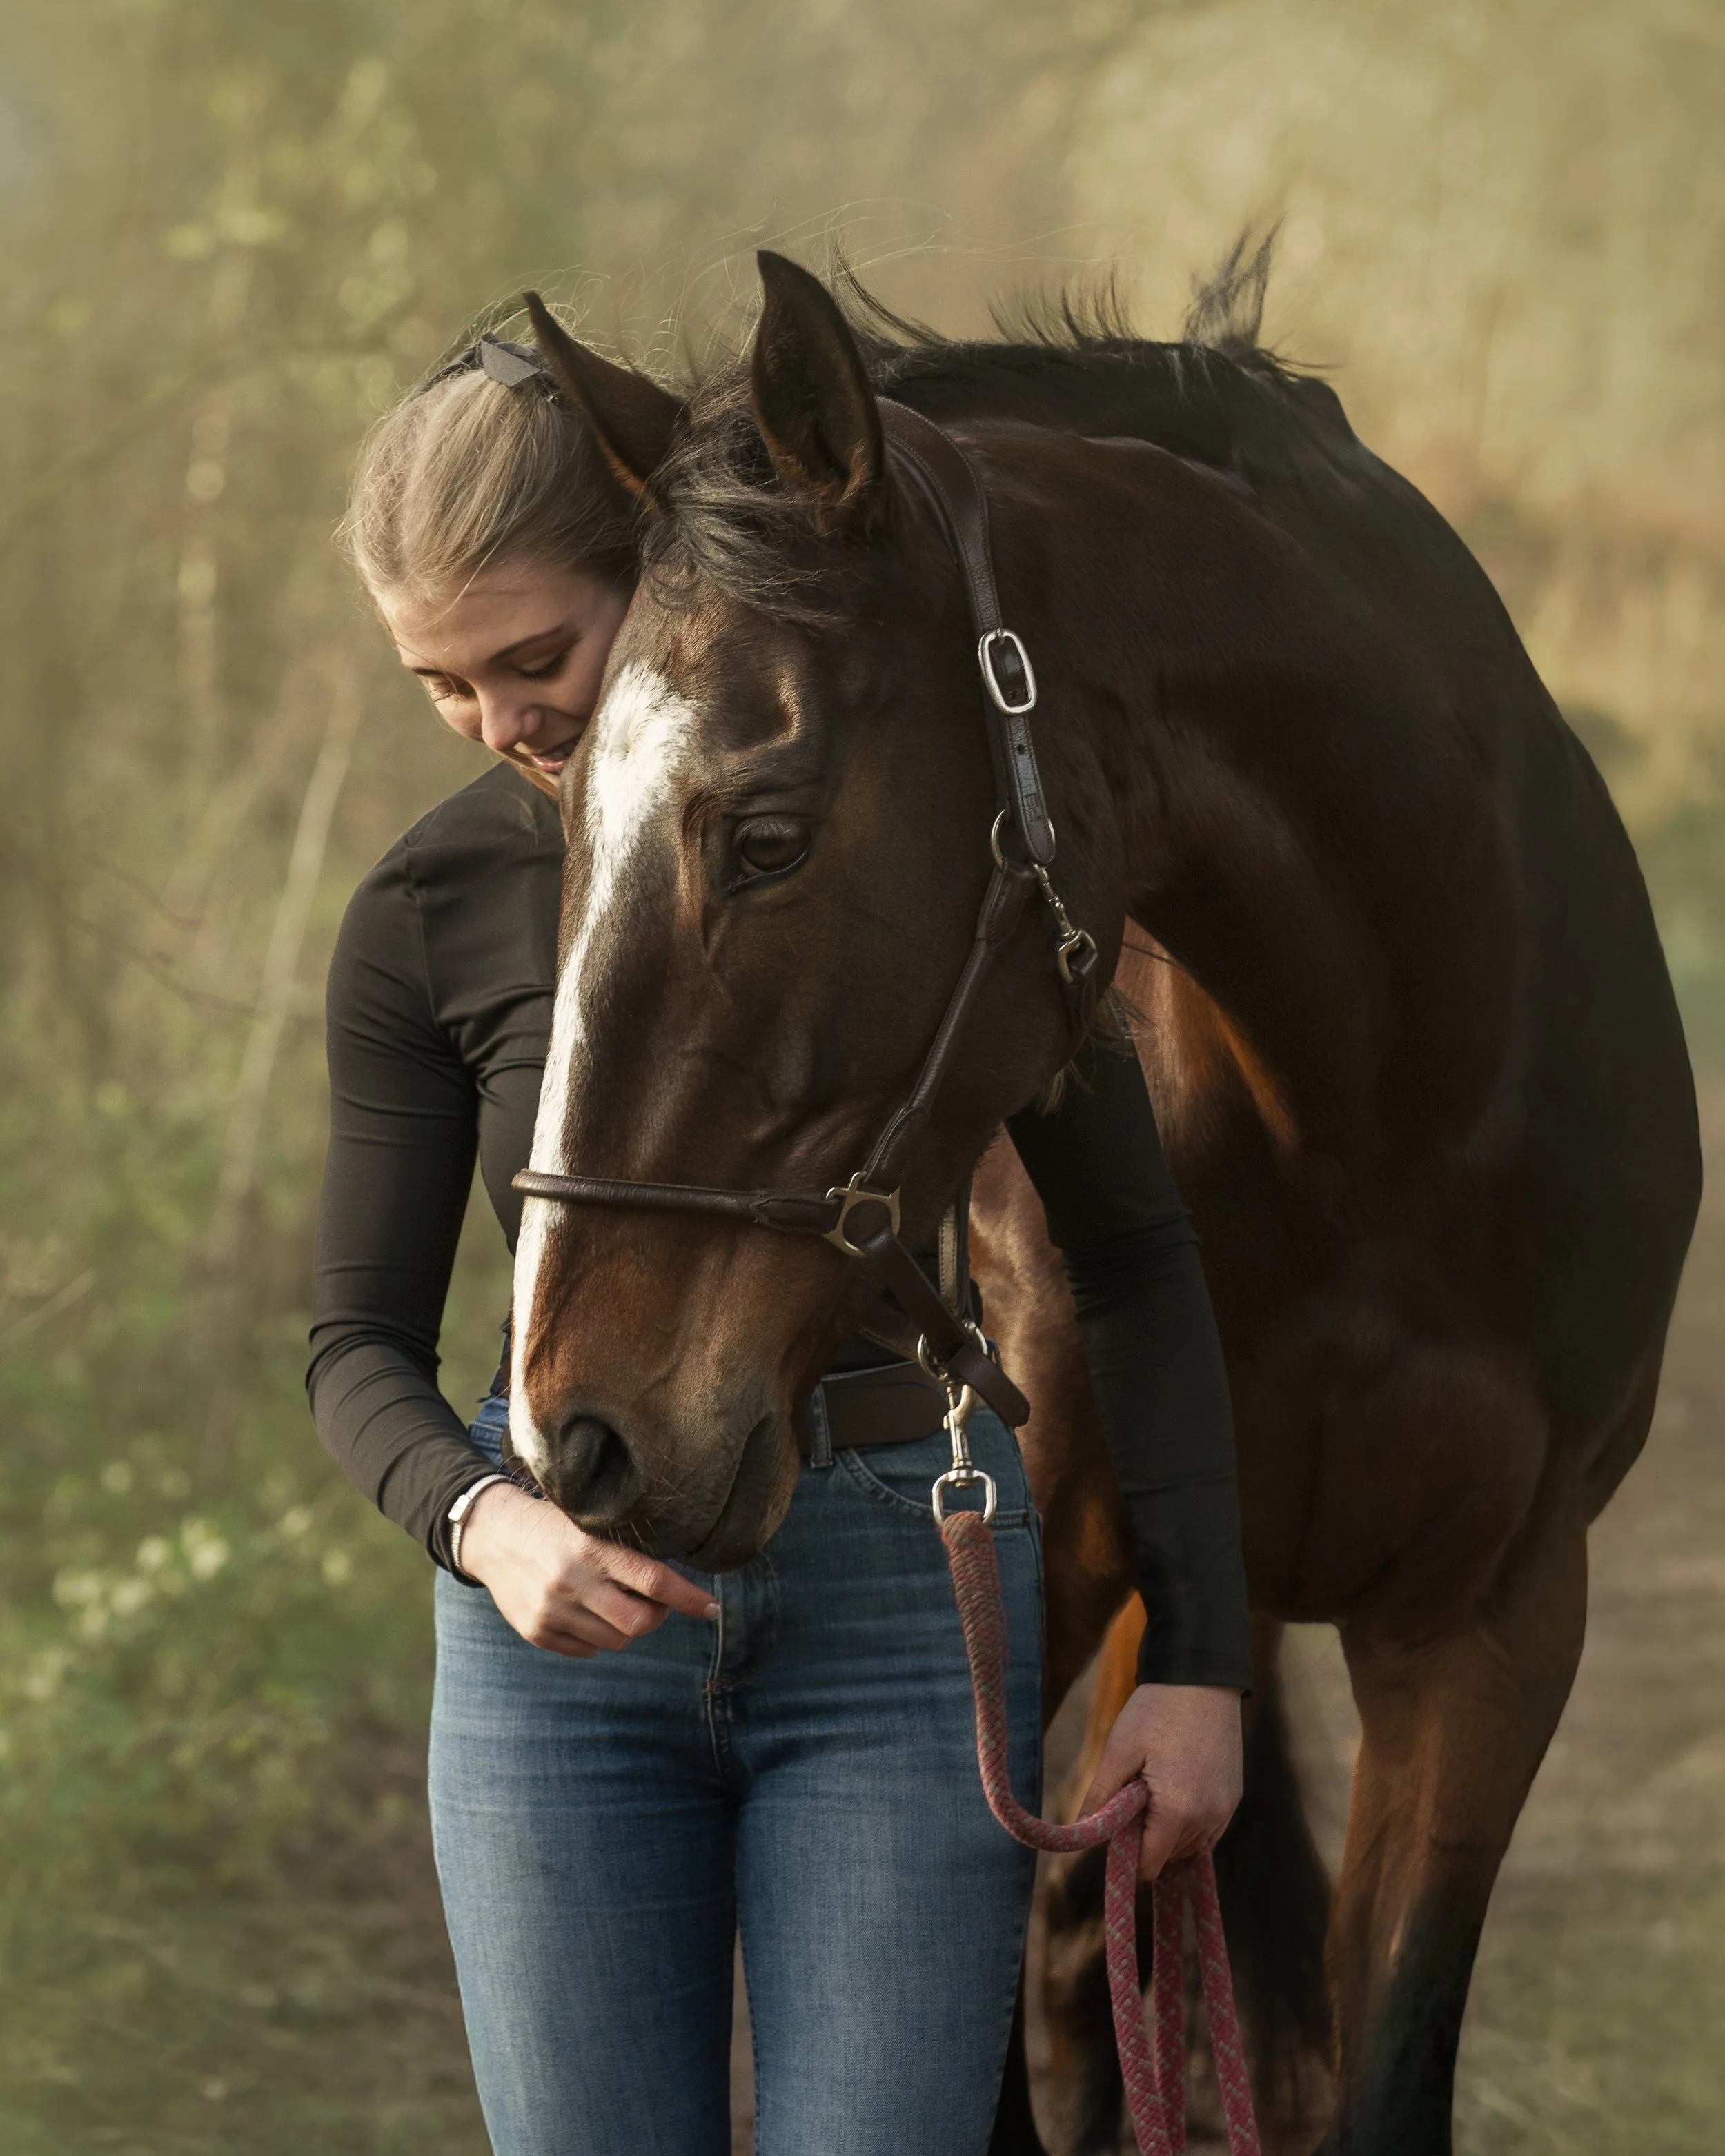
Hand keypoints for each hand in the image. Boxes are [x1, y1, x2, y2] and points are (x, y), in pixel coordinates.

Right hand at [457, 1481, 719, 1657]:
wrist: (493, 1535)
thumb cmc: (553, 1524)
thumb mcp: (588, 1522)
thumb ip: (624, 1550)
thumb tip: (672, 1580)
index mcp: (591, 1549)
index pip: (653, 1580)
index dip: (689, 1598)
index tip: (712, 1609)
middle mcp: (572, 1582)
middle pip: (639, 1623)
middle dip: (657, 1618)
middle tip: (655, 1605)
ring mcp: (552, 1611)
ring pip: (615, 1641)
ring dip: (628, 1628)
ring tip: (617, 1604)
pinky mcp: (536, 1632)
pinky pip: (587, 1651)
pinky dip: (598, 1638)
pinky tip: (589, 1614)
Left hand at [1080, 1684, 1243, 1879]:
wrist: (1202, 1677)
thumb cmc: (1157, 1710)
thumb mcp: (1120, 1749)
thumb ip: (1102, 1794)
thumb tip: (1084, 1827)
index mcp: (1178, 1809)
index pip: (1151, 1862)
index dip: (1127, 1854)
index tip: (1115, 1828)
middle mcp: (1209, 1816)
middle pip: (1171, 1856)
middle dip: (1147, 1840)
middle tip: (1132, 1800)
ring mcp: (1226, 1807)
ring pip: (1192, 1846)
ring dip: (1169, 1833)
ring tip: (1152, 1792)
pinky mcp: (1234, 1796)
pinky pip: (1210, 1830)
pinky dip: (1190, 1824)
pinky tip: (1174, 1796)